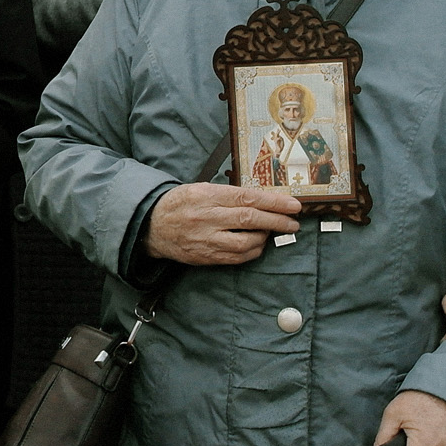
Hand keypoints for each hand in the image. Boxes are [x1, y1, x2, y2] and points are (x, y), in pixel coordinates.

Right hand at [145, 183, 302, 266]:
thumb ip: (228, 194)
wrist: (152, 226)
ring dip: (265, 238)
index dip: (274, 202)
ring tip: (271, 232)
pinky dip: (253, 252)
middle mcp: (207, 217)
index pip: (247, 197)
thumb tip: (262, 199)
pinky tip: (257, 245)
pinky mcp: (206, 256)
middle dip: (277, 221)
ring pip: (246, 242)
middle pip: (250, 219)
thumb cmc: (180, 204)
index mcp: (207, 195)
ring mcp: (206, 239)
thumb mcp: (201, 189)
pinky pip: (237, 257)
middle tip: (293, 222)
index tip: (293, 205)